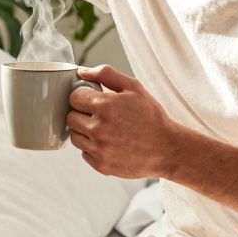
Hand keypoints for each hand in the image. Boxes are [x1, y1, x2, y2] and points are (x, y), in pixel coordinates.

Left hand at [68, 64, 182, 178]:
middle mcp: (98, 128)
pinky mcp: (101, 165)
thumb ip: (106, 74)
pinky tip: (109, 143)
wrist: (167, 149)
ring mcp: (99, 149)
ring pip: (75, 136)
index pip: (74, 97)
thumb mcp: (134, 87)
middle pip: (71, 117)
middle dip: (82, 113)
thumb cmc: (151, 116)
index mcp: (105, 106)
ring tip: (105, 129)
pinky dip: (93, 147)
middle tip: (99, 115)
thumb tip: (82, 71)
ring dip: (85, 131)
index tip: (93, 99)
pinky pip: (84, 152)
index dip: (83, 96)